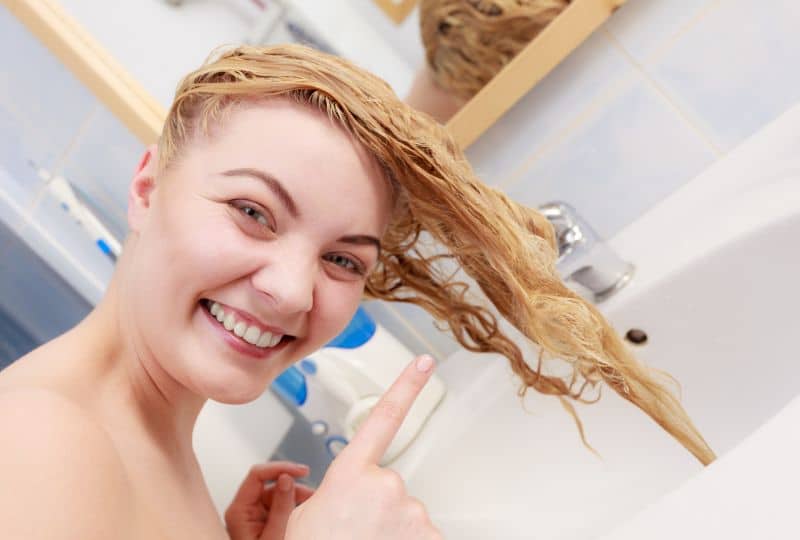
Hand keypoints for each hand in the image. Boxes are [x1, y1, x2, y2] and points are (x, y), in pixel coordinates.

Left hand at [225, 461, 314, 539]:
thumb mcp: (275, 535)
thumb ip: (281, 506)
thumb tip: (286, 478)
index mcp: (239, 510)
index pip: (257, 475)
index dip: (281, 468)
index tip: (303, 471)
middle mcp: (244, 510)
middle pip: (270, 485)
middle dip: (294, 488)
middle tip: (312, 497)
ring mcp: (253, 516)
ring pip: (278, 495)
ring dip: (296, 499)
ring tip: (310, 509)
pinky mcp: (263, 522)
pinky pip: (280, 507)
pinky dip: (294, 508)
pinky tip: (304, 514)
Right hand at [285, 355, 442, 539]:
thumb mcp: (304, 519)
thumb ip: (333, 493)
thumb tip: (350, 493)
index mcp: (351, 474)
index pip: (383, 417)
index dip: (406, 385)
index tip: (424, 362)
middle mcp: (386, 485)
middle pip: (390, 485)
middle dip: (377, 506)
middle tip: (353, 532)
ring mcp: (412, 512)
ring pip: (406, 514)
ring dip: (392, 530)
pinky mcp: (431, 536)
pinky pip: (422, 535)